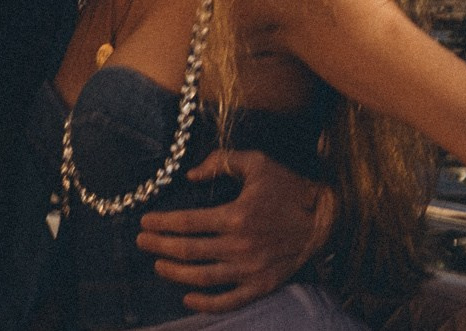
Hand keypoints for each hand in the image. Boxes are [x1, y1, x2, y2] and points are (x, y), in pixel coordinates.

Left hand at [136, 149, 336, 312]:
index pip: (187, 222)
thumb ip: (221, 162)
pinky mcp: (262, 286)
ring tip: (157, 265)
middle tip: (141, 242)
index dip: (161, 223)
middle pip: (189, 250)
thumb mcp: (256, 163)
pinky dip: (206, 303)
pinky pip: (229, 301)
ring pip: (203, 277)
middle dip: (159, 247)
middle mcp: (240, 246)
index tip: (144, 222)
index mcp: (236, 216)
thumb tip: (189, 175)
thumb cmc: (288, 187)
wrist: (324, 219)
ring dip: (175, 273)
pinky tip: (188, 298)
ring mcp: (250, 270)